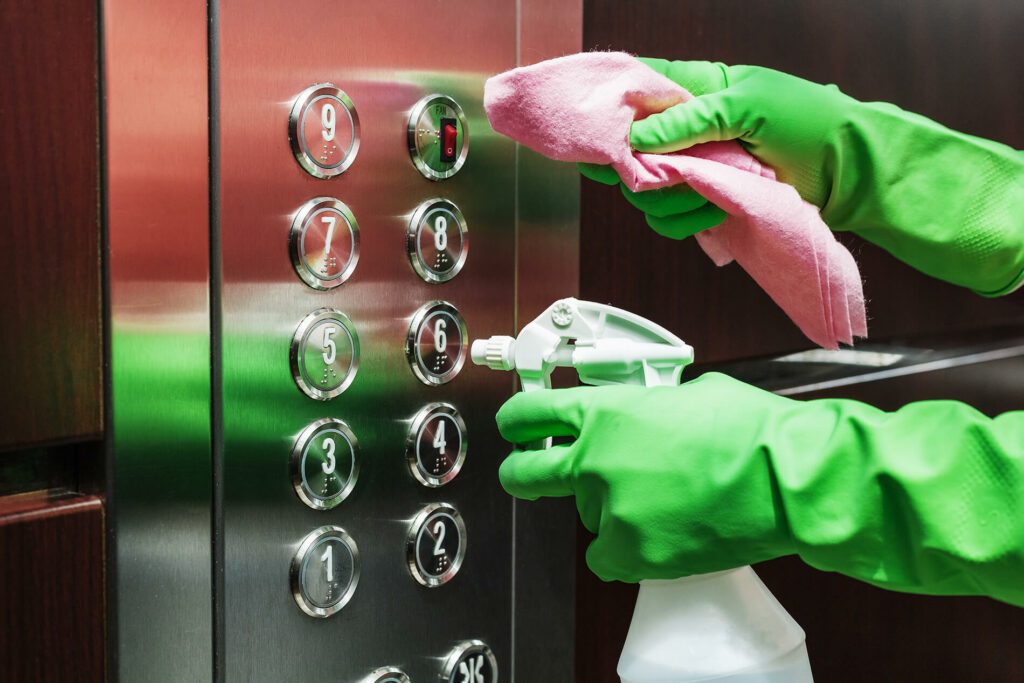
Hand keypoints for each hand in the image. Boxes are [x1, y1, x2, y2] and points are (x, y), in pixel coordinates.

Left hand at [496, 373, 795, 581]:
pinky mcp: (633, 552)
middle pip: (525, 472)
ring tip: (659, 504)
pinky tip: (654, 536)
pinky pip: (608, 556)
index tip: (514, 427)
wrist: (785, 480)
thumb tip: (643, 417)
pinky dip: (625, 551)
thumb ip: (647, 408)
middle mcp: (596, 460)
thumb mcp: (688, 395)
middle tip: (524, 473)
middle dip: (519, 472)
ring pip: (585, 516)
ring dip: (609, 511)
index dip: (517, 421)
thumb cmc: (750, 431)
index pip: (533, 414)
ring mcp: (611, 509)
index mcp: (607, 413)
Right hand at [592, 57, 1023, 294]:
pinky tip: (713, 210)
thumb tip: (637, 138)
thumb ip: (690, 117)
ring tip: (709, 192)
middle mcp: (683, 129)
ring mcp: (692, 168)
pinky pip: (667, 219)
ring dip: (669, 199)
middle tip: (656, 174)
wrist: (849, 170)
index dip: (606, 111)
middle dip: (636, 168)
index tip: (594, 135)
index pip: (631, 91)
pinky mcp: (703, 203)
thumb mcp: (748, 104)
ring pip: (643, 192)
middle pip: (625, 150)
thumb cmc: (808, 120)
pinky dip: (683, 221)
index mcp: (692, 89)